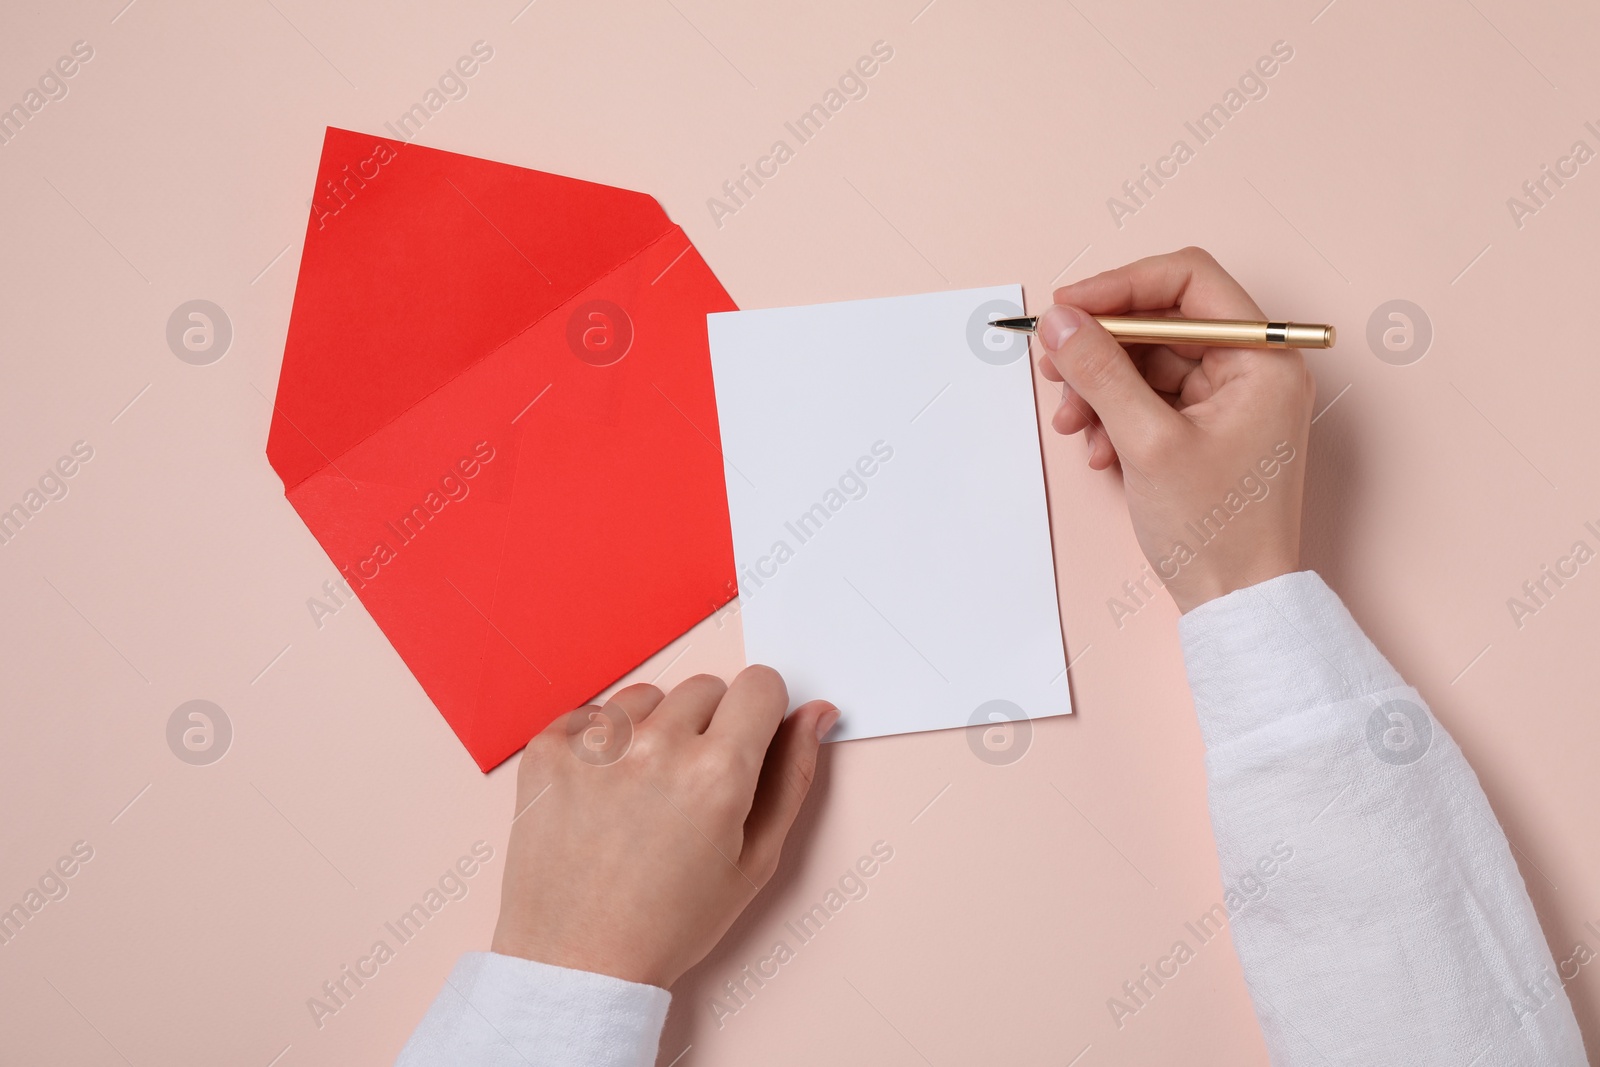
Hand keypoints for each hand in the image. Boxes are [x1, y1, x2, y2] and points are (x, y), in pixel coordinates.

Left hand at [490, 667, 837, 988]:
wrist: (578, 960)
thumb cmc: (670, 921)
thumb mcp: (756, 861)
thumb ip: (792, 776)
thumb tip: (815, 713)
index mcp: (718, 773)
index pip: (759, 684)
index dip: (761, 712)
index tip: (748, 739)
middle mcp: (657, 747)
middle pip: (706, 687)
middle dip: (709, 725)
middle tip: (691, 788)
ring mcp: (596, 746)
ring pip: (648, 696)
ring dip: (653, 729)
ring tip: (643, 793)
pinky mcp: (548, 750)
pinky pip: (592, 714)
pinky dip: (602, 744)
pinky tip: (603, 795)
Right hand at [1036, 247, 1314, 612]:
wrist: (1235, 600)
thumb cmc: (1217, 531)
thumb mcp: (1148, 443)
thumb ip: (1101, 373)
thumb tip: (1061, 320)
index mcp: (1263, 358)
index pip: (1189, 280)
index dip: (1121, 286)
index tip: (1068, 307)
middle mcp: (1253, 368)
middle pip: (1162, 321)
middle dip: (1101, 346)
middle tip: (1053, 364)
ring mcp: (1229, 399)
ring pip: (1148, 361)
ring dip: (1100, 387)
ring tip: (1072, 423)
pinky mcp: (1206, 427)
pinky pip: (1149, 397)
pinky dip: (1114, 414)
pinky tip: (1097, 448)